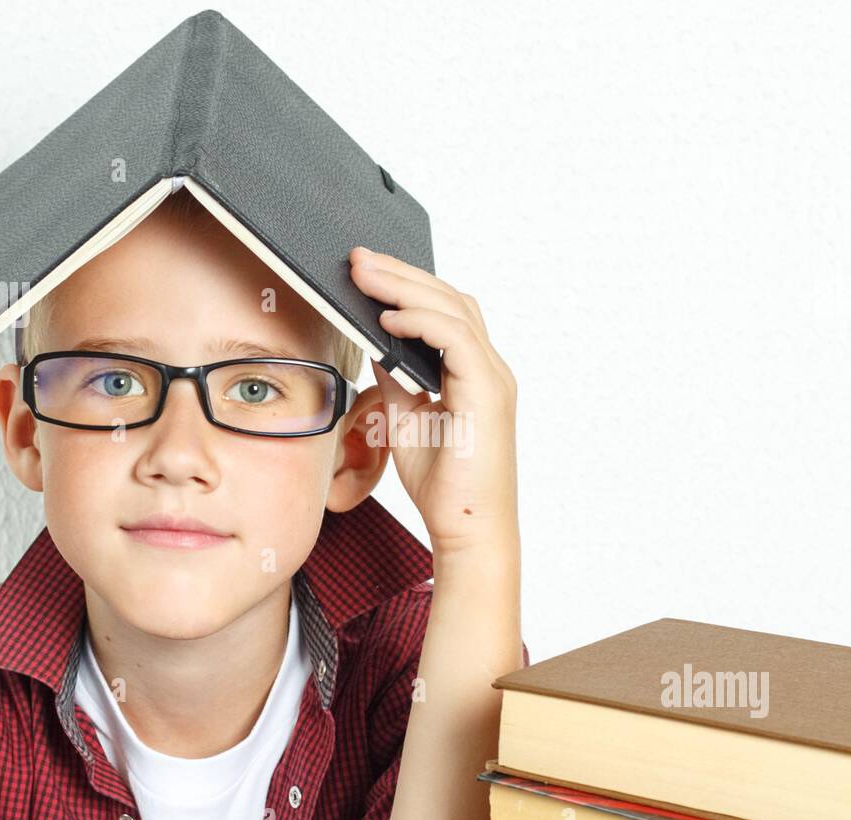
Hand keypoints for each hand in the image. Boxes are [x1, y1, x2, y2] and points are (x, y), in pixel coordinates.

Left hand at [347, 247, 517, 553]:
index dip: (407, 286)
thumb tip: (374, 345)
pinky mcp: (487, 393)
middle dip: (401, 274)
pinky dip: (422, 323)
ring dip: (406, 289)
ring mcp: (492, 378)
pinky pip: (456, 340)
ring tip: (365, 276)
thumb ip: (396, 380)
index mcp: (472, 373)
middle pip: (450, 299)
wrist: (467, 529)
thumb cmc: (444, 486)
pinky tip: (389, 318)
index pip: (445, 311)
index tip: (365, 271)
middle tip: (358, 258)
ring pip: (454, 310)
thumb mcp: (405, 419)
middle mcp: (488, 368)